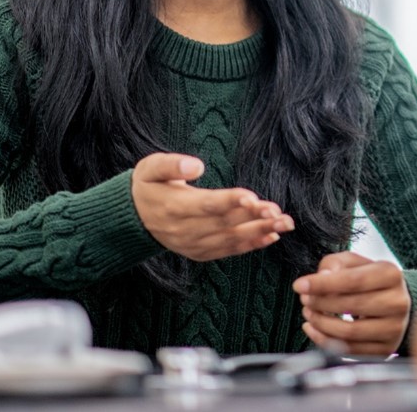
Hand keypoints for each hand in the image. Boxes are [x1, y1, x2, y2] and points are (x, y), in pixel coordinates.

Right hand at [130, 152, 293, 261]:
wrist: (132, 218)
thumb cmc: (147, 186)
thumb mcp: (150, 168)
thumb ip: (171, 165)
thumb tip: (197, 166)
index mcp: (173, 207)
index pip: (207, 205)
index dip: (230, 202)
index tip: (253, 197)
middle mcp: (184, 230)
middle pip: (224, 224)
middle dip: (254, 217)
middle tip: (279, 212)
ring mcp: (192, 244)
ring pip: (230, 239)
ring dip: (259, 232)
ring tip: (284, 224)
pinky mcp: (199, 252)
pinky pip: (227, 250)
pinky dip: (250, 245)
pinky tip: (270, 237)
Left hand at [294, 251, 410, 356]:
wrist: (395, 303)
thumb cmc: (370, 281)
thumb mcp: (354, 263)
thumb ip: (335, 264)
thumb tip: (321, 277)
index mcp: (392, 275)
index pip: (354, 280)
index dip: (324, 284)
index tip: (300, 285)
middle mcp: (397, 302)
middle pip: (352, 305)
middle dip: (321, 303)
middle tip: (305, 299)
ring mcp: (394, 328)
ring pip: (350, 332)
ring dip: (321, 323)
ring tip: (308, 313)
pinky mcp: (386, 349)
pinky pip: (350, 350)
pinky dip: (325, 340)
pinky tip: (314, 328)